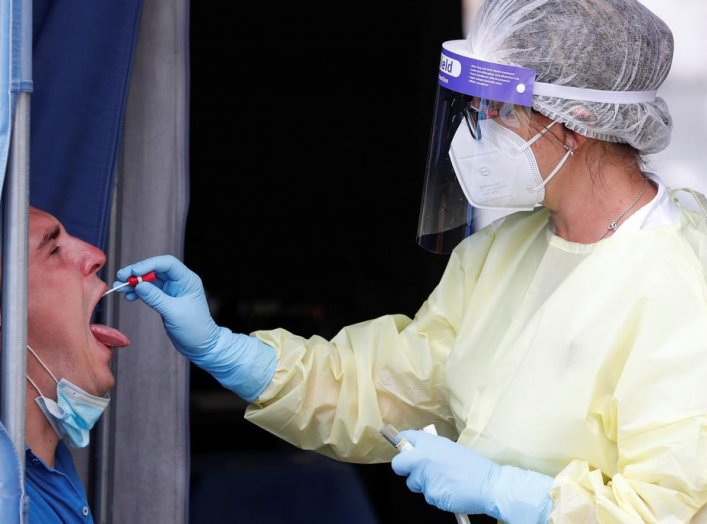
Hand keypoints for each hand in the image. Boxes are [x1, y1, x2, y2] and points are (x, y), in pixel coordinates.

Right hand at [116, 255, 219, 358]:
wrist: (200, 344)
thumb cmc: (194, 328)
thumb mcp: (174, 313)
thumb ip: (156, 298)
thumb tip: (139, 285)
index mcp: (187, 280)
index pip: (167, 263)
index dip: (149, 264)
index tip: (134, 272)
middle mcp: (180, 282)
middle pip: (156, 269)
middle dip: (137, 272)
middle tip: (121, 277)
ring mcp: (172, 290)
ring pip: (150, 280)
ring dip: (135, 282)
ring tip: (119, 288)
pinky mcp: (165, 299)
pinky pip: (149, 290)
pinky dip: (138, 292)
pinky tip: (128, 296)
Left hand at [391, 430, 553, 522]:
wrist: (490, 485)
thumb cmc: (474, 467)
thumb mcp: (451, 449)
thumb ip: (432, 450)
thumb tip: (418, 453)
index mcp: (430, 443)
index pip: (404, 438)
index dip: (403, 445)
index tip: (405, 449)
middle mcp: (423, 458)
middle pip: (398, 464)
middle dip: (404, 468)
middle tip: (416, 471)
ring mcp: (425, 477)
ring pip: (414, 483)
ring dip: (424, 484)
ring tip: (444, 481)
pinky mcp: (431, 494)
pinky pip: (428, 496)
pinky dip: (437, 495)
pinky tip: (450, 491)